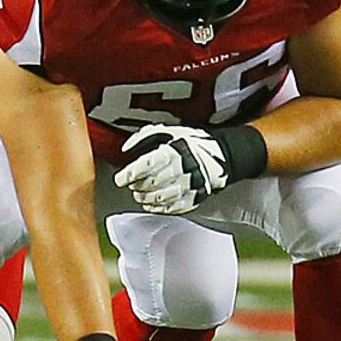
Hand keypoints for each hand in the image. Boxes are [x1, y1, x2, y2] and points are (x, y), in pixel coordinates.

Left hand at [113, 125, 229, 214]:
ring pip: (161, 198)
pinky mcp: (195, 198)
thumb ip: (144, 137)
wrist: (220, 156)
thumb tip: (126, 148)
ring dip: (145, 199)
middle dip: (137, 187)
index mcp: (174, 151)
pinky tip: (152, 205)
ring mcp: (190, 186)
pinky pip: (173, 208)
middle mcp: (182, 169)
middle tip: (132, 186)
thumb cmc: (190, 144)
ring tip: (140, 195)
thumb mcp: (167, 132)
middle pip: (152, 183)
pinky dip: (159, 208)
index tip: (120, 179)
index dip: (130, 174)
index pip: (147, 165)